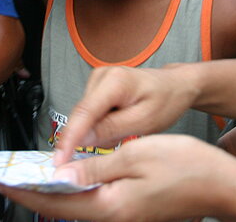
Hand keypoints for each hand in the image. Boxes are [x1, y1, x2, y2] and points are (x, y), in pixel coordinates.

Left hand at [0, 135, 235, 221]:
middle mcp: (115, 218)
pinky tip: (67, 178)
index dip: (25, 190)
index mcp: (112, 207)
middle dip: (33, 192)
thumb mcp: (136, 155)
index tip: (1, 181)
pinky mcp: (132, 211)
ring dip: (53, 191)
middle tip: (8, 178)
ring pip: (77, 206)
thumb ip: (95, 168)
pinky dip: (75, 190)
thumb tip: (61, 176)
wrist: (223, 184)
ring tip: (30, 175)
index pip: (56, 201)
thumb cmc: (187, 166)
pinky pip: (94, 203)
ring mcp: (124, 217)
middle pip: (63, 208)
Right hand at [53, 65, 198, 164]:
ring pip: (85, 117)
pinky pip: (90, 114)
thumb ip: (112, 129)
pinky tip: (120, 124)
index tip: (59, 159)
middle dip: (91, 136)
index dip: (69, 138)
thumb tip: (82, 140)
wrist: (175, 86)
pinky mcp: (96, 87)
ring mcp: (97, 79)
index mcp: (115, 81)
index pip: (84, 112)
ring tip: (126, 129)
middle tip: (116, 143)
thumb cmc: (166, 100)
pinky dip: (101, 126)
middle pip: (82, 116)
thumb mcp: (145, 121)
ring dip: (99, 131)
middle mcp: (101, 75)